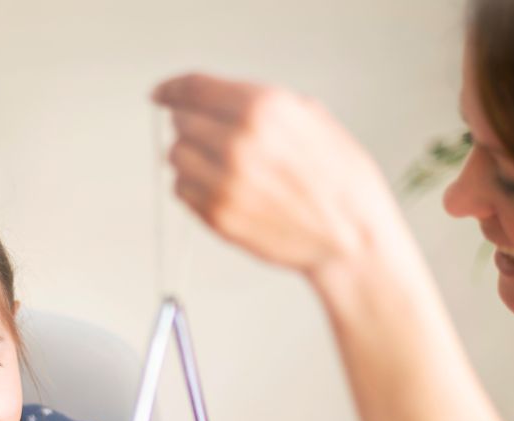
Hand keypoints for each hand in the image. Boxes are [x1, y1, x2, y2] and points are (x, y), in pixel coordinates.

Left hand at [152, 72, 403, 275]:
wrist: (350, 238)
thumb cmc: (340, 182)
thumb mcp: (312, 119)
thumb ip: (262, 104)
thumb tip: (219, 100)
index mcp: (263, 109)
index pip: (194, 89)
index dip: (173, 88)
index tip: (162, 93)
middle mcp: (237, 143)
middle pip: (182, 122)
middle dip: (194, 126)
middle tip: (215, 138)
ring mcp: (223, 183)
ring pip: (176, 157)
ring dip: (192, 158)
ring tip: (225, 167)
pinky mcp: (217, 216)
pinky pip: (182, 191)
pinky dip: (194, 188)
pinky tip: (225, 190)